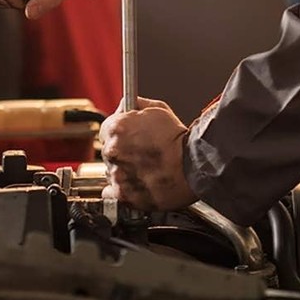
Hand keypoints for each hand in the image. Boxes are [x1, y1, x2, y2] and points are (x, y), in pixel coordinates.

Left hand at [100, 96, 196, 210]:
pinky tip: (136, 184)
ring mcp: (117, 173)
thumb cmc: (178, 140)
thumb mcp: (158, 109)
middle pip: (109, 151)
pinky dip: (122, 190)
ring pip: (112, 171)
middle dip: (122, 152)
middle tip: (141, 154)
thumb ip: (136, 105)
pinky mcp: (123, 194)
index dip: (119, 134)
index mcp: (117, 128)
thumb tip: (126, 105)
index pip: (106, 130)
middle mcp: (113, 151)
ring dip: (123, 171)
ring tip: (144, 170)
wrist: (193, 167)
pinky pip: (113, 193)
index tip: (127, 138)